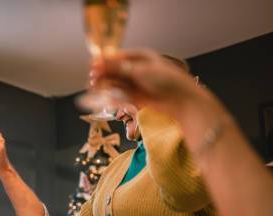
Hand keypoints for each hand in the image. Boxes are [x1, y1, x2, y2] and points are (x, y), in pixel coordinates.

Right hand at [90, 49, 230, 144]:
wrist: (181, 101)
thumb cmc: (166, 81)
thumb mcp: (140, 71)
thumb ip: (118, 68)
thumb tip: (98, 63)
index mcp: (141, 57)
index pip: (118, 57)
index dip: (104, 61)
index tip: (92, 66)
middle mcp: (137, 69)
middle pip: (115, 71)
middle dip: (103, 75)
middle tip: (92, 80)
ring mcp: (137, 84)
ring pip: (116, 83)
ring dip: (106, 86)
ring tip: (95, 89)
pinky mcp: (136, 97)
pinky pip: (120, 95)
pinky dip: (111, 96)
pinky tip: (104, 97)